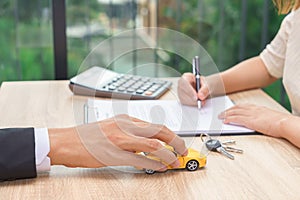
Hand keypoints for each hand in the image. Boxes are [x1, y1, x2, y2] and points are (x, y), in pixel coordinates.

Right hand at [48, 114, 187, 171]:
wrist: (66, 141)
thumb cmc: (88, 136)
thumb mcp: (112, 127)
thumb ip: (130, 133)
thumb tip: (148, 144)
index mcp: (126, 119)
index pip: (155, 125)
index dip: (171, 134)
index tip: (177, 142)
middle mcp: (125, 126)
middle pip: (160, 131)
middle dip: (176, 141)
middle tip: (183, 150)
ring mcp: (120, 140)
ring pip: (153, 144)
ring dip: (169, 154)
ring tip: (176, 161)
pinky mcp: (114, 154)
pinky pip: (140, 159)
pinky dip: (154, 164)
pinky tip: (161, 167)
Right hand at [178, 73, 208, 105]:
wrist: (202, 88)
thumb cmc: (202, 84)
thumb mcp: (206, 84)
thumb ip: (204, 89)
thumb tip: (201, 96)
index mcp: (185, 77)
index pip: (184, 83)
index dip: (190, 91)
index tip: (196, 97)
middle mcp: (181, 84)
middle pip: (182, 92)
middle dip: (192, 98)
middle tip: (200, 101)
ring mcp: (180, 92)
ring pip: (183, 99)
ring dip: (193, 102)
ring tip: (202, 102)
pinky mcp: (182, 99)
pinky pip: (185, 103)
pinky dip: (192, 104)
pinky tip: (198, 103)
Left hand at [218, 103, 290, 137]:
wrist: (284, 123)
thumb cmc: (280, 122)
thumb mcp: (269, 117)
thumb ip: (261, 118)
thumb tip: (258, 121)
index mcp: (258, 108)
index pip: (243, 106)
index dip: (235, 107)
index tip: (231, 109)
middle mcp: (253, 109)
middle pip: (236, 108)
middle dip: (228, 110)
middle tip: (221, 112)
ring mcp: (251, 114)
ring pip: (234, 112)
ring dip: (225, 114)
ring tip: (220, 116)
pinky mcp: (249, 121)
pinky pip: (236, 119)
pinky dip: (229, 119)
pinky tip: (224, 121)